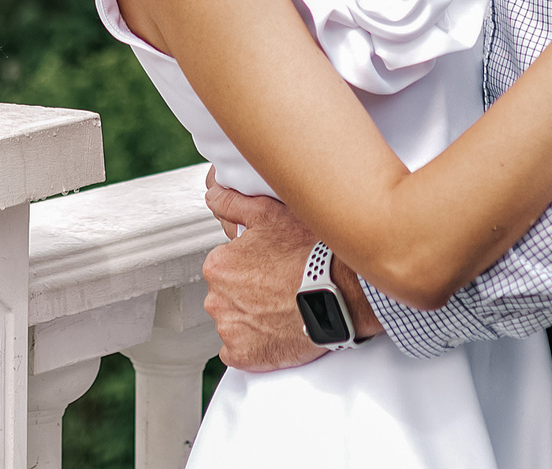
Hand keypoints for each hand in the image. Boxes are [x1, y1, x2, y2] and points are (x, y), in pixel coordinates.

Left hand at [199, 174, 374, 369]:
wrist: (337, 292)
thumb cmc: (308, 253)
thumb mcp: (269, 214)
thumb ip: (233, 203)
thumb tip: (214, 195)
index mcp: (218, 265)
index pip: (225, 267)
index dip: (249, 266)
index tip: (271, 267)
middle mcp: (216, 298)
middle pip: (228, 296)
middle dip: (249, 293)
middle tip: (280, 288)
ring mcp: (229, 330)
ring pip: (235, 323)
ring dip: (253, 319)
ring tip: (283, 309)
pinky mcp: (244, 356)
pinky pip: (240, 353)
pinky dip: (254, 346)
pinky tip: (276, 332)